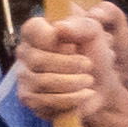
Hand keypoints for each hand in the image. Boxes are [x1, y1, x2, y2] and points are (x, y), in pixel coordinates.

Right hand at [13, 4, 127, 121]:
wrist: (103, 85)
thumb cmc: (95, 53)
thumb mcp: (95, 34)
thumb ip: (81, 25)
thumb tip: (60, 28)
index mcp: (36, 31)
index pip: (32, 30)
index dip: (54, 39)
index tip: (74, 45)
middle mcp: (25, 53)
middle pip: (37, 60)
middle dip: (70, 64)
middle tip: (89, 65)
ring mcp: (24, 77)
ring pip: (42, 82)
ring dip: (73, 82)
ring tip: (89, 80)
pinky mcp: (30, 99)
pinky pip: (45, 101)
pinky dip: (71, 98)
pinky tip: (85, 94)